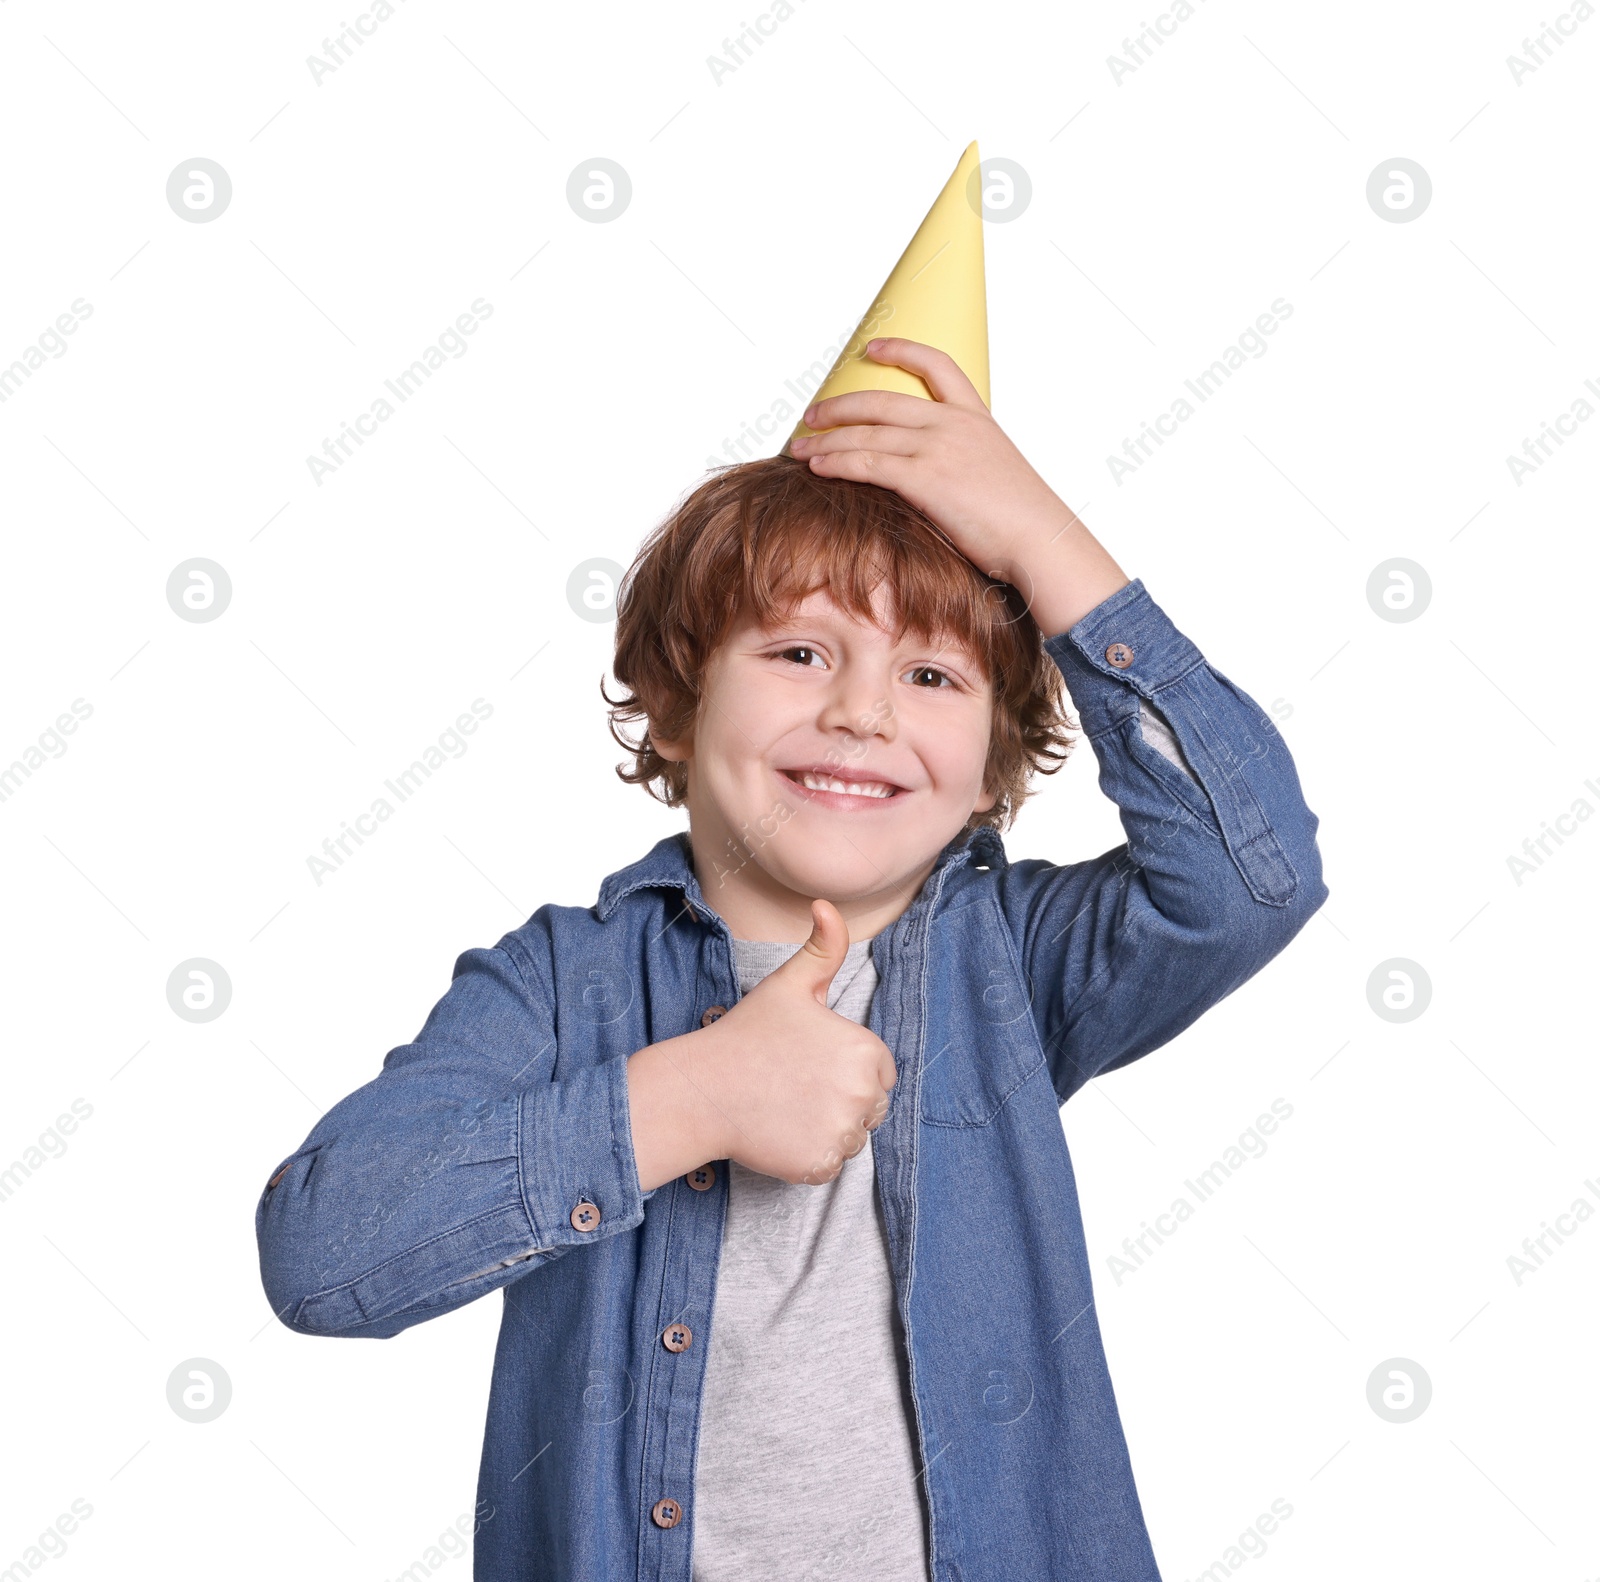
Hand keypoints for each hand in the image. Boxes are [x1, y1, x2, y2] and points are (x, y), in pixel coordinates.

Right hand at [699, 899, 895, 1184]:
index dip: (845, 1067)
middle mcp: (863, 1095)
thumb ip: (824, 946)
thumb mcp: (790, 984)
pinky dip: (810, 1153)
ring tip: (786, 1106)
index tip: (809, 1062)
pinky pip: (831, 1164)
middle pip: (870, 1107)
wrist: (703, 1090)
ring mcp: (842, 1133)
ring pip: (852, 1136)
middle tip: (794, 1085)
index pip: (879, 1071)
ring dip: (827, 1127)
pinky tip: (781, 1131)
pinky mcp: (820, 1165)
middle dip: (840, 1099)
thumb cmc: (748, 1035)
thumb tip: (827, 904)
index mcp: (866, 1051)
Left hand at [789, 337, 1129, 635]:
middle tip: (811, 414)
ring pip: (866, 433)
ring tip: (798, 446)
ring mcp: (938, 449)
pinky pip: (867, 463)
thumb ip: (963, 463)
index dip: (901, 350)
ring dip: (825, 438)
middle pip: (881, 400)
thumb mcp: (995, 475)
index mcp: (976, 418)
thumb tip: (936, 478)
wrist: (1040, 540)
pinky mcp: (925, 478)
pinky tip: (816, 466)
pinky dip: (836, 462)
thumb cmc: (1023, 522)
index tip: (872, 347)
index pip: (938, 365)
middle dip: (838, 406)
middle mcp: (953, 424)